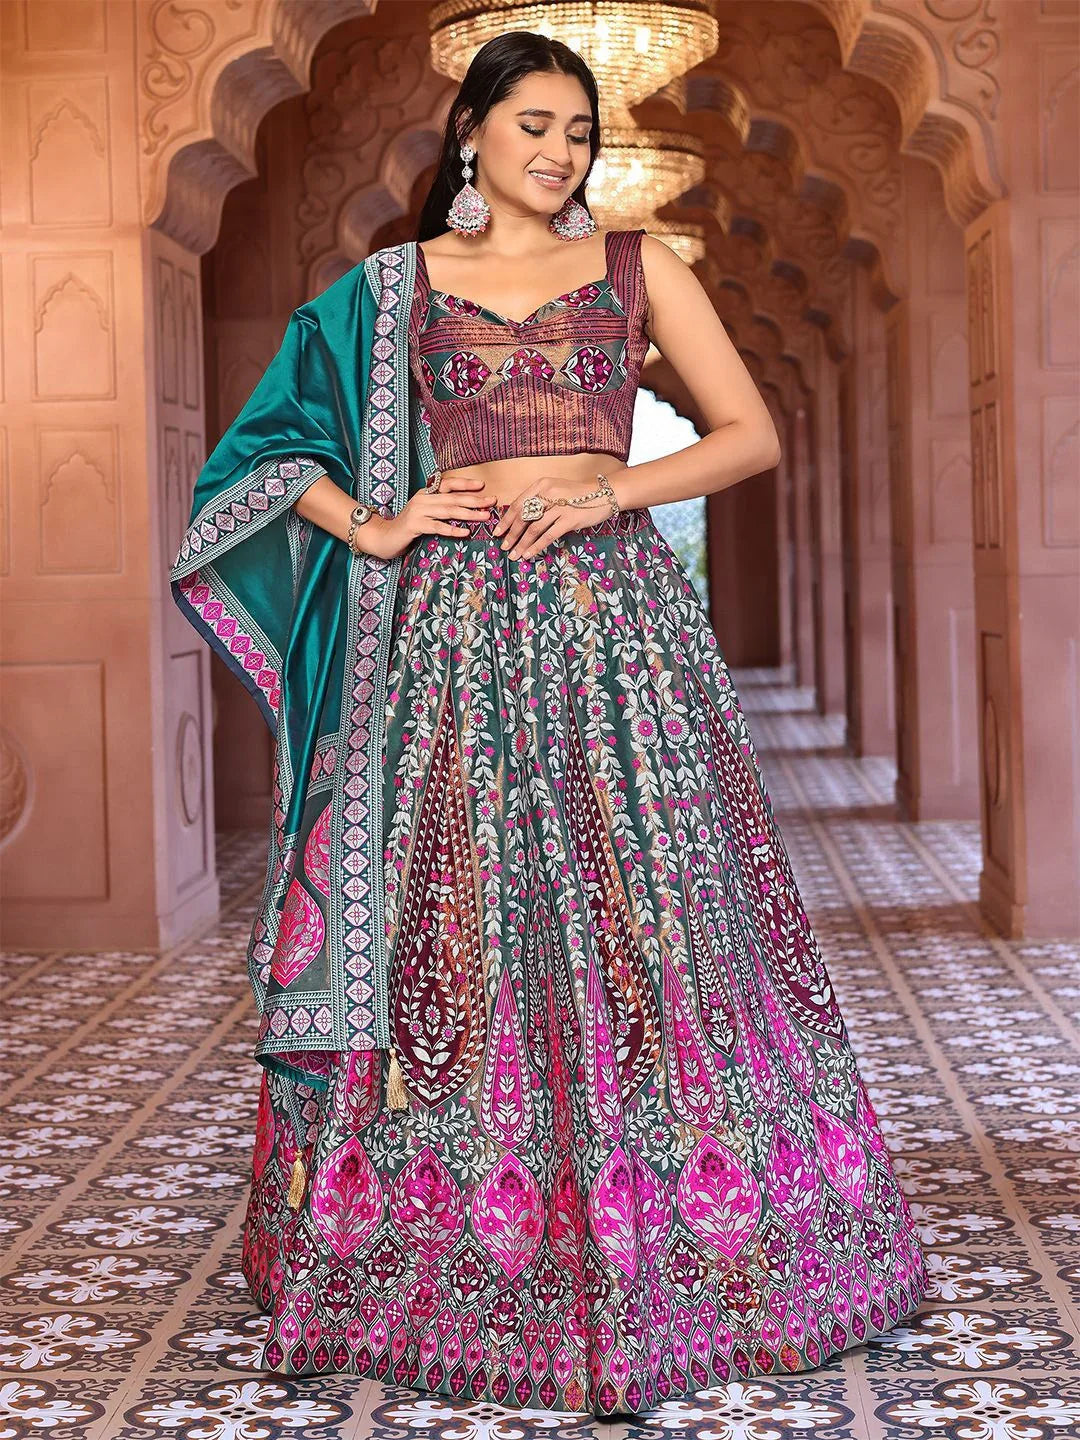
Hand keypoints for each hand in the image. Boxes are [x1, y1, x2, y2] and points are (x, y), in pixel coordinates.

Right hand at [356, 474, 491, 560]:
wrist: (383, 537)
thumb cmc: (407, 528)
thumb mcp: (424, 514)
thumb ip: (439, 509)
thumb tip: (463, 509)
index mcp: (426, 494)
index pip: (448, 484)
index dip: (465, 484)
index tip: (482, 485)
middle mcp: (423, 499)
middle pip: (453, 498)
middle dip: (475, 500)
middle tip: (492, 502)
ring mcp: (418, 512)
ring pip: (448, 511)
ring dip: (469, 514)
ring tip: (485, 516)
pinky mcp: (414, 525)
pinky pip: (437, 527)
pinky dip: (452, 529)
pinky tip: (465, 532)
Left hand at [492, 472, 623, 560]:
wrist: (604, 494)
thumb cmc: (577, 494)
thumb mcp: (555, 490)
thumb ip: (539, 501)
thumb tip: (519, 521)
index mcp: (541, 485)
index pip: (518, 504)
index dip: (505, 520)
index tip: (497, 532)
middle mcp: (548, 493)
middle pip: (523, 517)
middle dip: (511, 534)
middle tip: (504, 547)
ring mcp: (559, 506)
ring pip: (534, 528)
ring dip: (522, 543)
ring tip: (515, 554)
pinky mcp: (569, 519)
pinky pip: (548, 535)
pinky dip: (536, 546)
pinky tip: (529, 554)